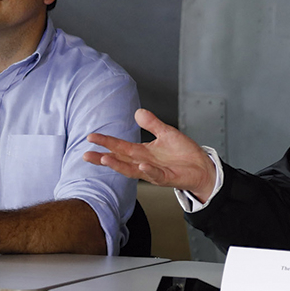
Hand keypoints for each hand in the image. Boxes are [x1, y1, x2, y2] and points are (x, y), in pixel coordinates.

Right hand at [84, 109, 216, 202]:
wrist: (202, 167)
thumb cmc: (184, 153)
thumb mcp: (167, 133)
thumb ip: (152, 124)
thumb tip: (138, 112)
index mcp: (143, 152)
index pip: (120, 146)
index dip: (106, 142)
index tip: (90, 137)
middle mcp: (144, 163)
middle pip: (120, 160)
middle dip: (103, 157)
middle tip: (87, 155)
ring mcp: (154, 172)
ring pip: (132, 170)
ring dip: (119, 166)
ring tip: (105, 159)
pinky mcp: (167, 178)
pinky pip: (155, 175)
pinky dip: (148, 171)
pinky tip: (141, 166)